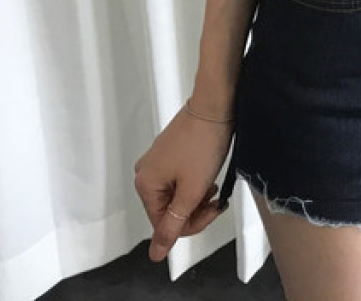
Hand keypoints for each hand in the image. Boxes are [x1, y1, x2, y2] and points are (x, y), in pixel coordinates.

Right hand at [133, 104, 233, 261]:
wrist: (214, 105)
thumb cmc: (203, 145)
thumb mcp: (191, 191)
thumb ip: (174, 225)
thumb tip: (155, 255)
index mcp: (144, 185)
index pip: (164, 224)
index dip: (190, 224)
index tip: (213, 211)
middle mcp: (145, 172)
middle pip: (169, 209)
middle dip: (194, 209)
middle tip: (215, 200)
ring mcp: (157, 160)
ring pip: (177, 193)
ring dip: (196, 196)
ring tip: (213, 186)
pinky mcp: (170, 150)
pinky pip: (180, 177)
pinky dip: (195, 181)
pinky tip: (208, 174)